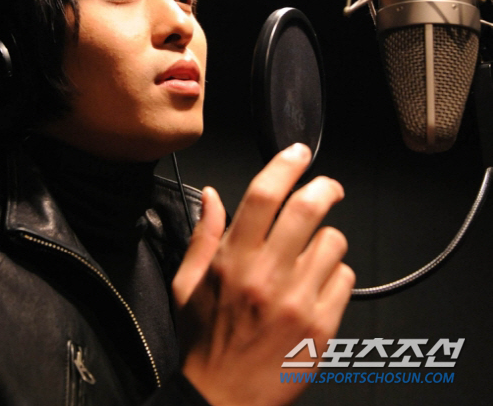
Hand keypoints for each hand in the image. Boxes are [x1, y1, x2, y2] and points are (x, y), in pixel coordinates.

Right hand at [173, 143, 354, 405]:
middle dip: (325, 187)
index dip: (285, 164)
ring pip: (333, 243)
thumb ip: (203, 235)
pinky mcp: (321, 327)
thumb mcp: (187, 286)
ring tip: (312, 256)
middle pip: (307, 209)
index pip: (263, 195)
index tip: (298, 152)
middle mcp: (267, 276)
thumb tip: (213, 194)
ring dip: (327, 242)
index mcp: (232, 261)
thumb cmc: (203, 342)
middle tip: (328, 187)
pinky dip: (336, 276)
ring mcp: (298, 301)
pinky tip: (317, 288)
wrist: (221, 402)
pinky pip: (346, 279)